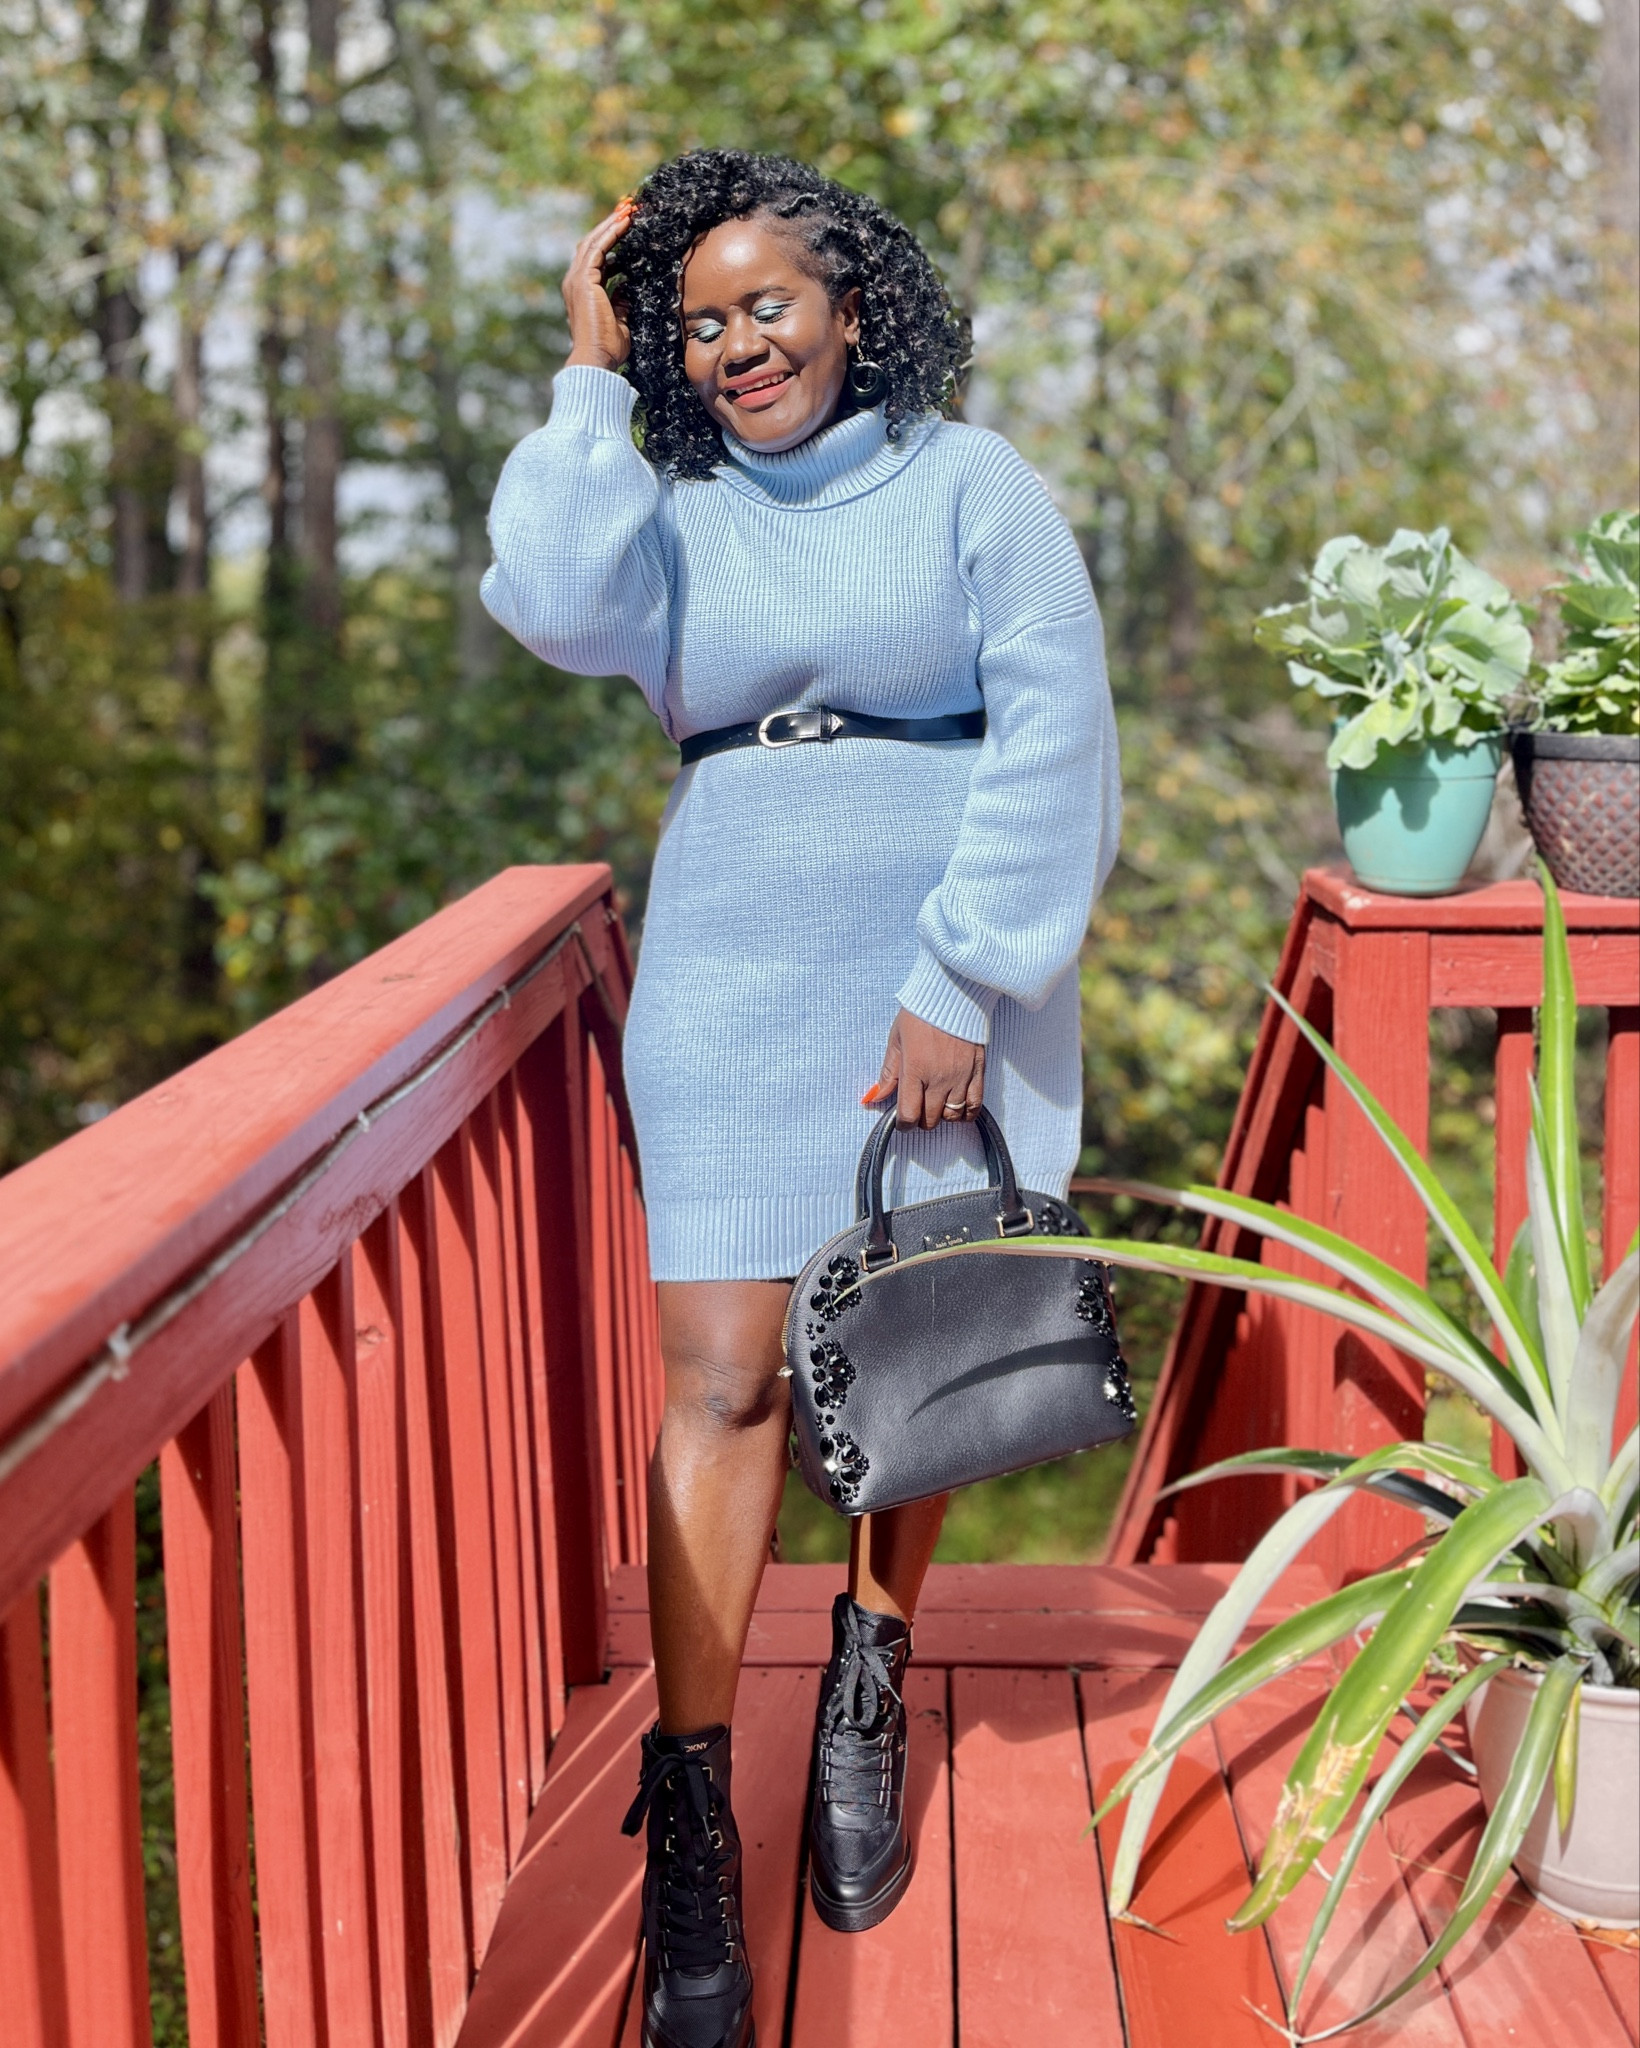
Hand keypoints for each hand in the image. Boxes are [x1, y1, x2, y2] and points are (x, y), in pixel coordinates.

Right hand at [563, 198, 635, 370]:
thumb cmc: (608, 347)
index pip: (596, 257)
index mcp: (582, 290)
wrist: (596, 359)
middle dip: (610, 225)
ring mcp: (576, 280)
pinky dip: (611, 234)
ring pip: (593, 242)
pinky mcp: (583, 281)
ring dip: (611, 224)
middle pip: (592, 243)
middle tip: (628, 209)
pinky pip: (597, 249)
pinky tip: (624, 223)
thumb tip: (628, 289)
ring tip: (628, 210)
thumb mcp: (620, 319)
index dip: (611, 239)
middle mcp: (575, 281)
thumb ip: (621, 302)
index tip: (627, 226)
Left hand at [864, 1008, 985, 1130]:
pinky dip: (967, 1113)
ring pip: (952, 1115)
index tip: (902, 1121)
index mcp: (915, 1070)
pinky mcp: (977, 1071)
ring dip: (942, 1116)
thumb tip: (875, 1096)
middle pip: (930, 1119)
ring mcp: (960, 1077)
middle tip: (918, 1110)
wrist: (953, 994)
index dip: (904, 1124)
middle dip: (921, 1121)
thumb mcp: (896, 1040)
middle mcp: (939, 1078)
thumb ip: (888, 1072)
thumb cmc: (921, 1014)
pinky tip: (959, 1109)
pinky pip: (975, 1104)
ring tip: (936, 1106)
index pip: (909, 1114)